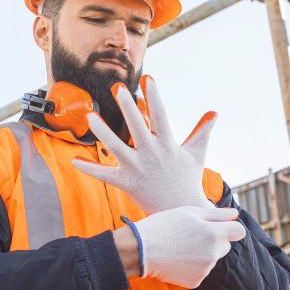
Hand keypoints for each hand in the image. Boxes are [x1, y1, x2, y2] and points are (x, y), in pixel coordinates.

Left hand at [72, 75, 216, 213]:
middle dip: (128, 107)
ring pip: (116, 147)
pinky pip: (105, 175)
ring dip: (102, 131)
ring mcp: (137, 169)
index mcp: (168, 144)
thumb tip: (215, 112)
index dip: (154, 97)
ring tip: (90, 115)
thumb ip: (202, 131)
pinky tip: (74, 160)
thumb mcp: (197, 154)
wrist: (181, 211)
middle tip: (118, 88)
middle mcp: (151, 154)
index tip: (148, 78)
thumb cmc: (188, 179)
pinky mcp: (127, 183)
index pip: (161, 116)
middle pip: (137, 127)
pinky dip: (90, 169)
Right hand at [134, 206, 244, 288]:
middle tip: (192, 235)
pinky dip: (193, 266)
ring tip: (181, 246)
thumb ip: (217, 214)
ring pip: (211, 259)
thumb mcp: (190, 212)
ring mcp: (205, 270)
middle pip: (225, 246)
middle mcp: (213, 254)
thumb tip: (235, 214)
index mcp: (214, 234)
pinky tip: (178, 258)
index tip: (218, 226)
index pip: (239, 232)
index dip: (229, 227)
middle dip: (214, 240)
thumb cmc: (164, 225)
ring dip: (202, 253)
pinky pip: (201, 271)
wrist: (141, 250)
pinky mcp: (195, 282)